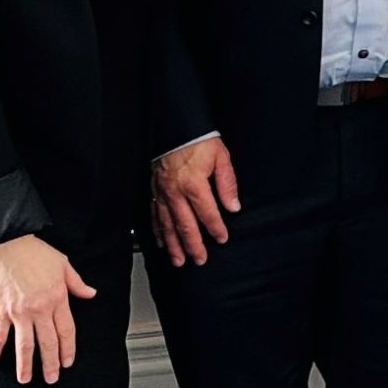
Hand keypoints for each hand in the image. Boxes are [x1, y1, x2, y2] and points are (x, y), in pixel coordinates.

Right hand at [0, 235, 96, 383]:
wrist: (7, 243)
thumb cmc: (34, 252)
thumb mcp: (64, 265)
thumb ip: (77, 283)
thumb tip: (90, 293)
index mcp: (57, 298)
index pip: (66, 330)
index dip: (68, 348)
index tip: (67, 361)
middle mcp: (39, 309)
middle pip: (48, 342)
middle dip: (50, 363)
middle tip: (51, 378)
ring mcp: (19, 312)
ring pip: (24, 345)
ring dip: (25, 365)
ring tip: (26, 379)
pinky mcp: (0, 311)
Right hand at [151, 135, 239, 265]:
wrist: (175, 127)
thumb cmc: (198, 140)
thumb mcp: (221, 158)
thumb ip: (227, 184)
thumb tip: (233, 206)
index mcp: (193, 184)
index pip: (207, 213)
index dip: (215, 228)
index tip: (221, 239)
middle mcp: (175, 191)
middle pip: (185, 224)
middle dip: (192, 245)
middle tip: (199, 260)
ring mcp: (162, 192)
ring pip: (167, 224)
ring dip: (173, 244)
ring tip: (178, 260)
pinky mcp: (154, 190)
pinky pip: (155, 215)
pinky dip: (158, 230)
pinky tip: (162, 241)